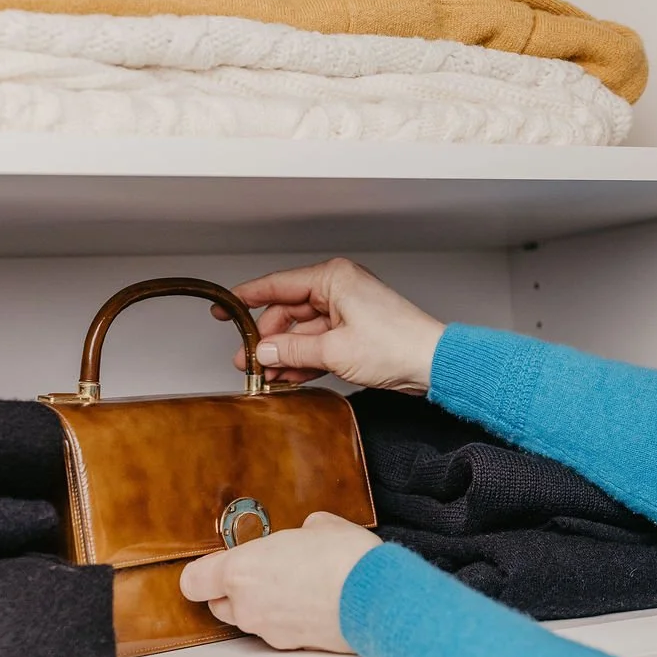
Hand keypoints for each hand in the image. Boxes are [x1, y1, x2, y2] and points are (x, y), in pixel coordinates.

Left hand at [180, 512, 380, 652]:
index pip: (194, 581)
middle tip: (263, 572)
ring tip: (295, 587)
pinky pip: (278, 631)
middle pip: (219, 604)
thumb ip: (299, 533)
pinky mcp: (292, 647)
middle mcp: (247, 605)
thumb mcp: (319, 526)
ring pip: (250, 620)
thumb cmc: (346, 559)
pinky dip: (288, 621)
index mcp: (241, 570)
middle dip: (235, 590)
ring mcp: (269, 630)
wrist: (378, 598)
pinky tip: (312, 605)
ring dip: (263, 606)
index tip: (214, 565)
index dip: (202, 573)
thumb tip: (307, 535)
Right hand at [216, 257, 444, 391]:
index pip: (278, 285)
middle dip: (268, 338)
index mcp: (333, 278)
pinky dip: (304, 360)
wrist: (432, 363)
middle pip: (288, 312)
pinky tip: (288, 378)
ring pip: (302, 332)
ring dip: (284, 354)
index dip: (246, 298)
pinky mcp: (353, 333)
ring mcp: (346, 312)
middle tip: (248, 360)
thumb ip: (292, 350)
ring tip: (264, 376)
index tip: (224, 309)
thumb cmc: (396, 344)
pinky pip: (318, 344)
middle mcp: (338, 289)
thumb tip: (263, 351)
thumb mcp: (334, 350)